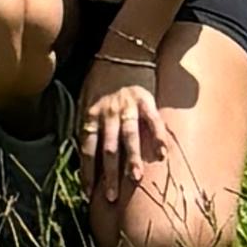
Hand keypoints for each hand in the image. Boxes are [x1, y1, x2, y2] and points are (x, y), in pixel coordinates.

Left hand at [77, 44, 169, 197]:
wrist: (123, 47)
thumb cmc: (102, 75)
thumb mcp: (86, 95)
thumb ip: (86, 121)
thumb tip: (83, 149)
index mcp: (91, 113)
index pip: (86, 148)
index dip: (87, 171)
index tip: (89, 193)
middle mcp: (108, 112)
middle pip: (107, 148)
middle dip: (108, 175)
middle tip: (111, 199)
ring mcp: (127, 106)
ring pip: (128, 136)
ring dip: (132, 159)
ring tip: (135, 179)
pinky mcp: (146, 99)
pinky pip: (153, 119)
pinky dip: (158, 135)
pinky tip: (164, 153)